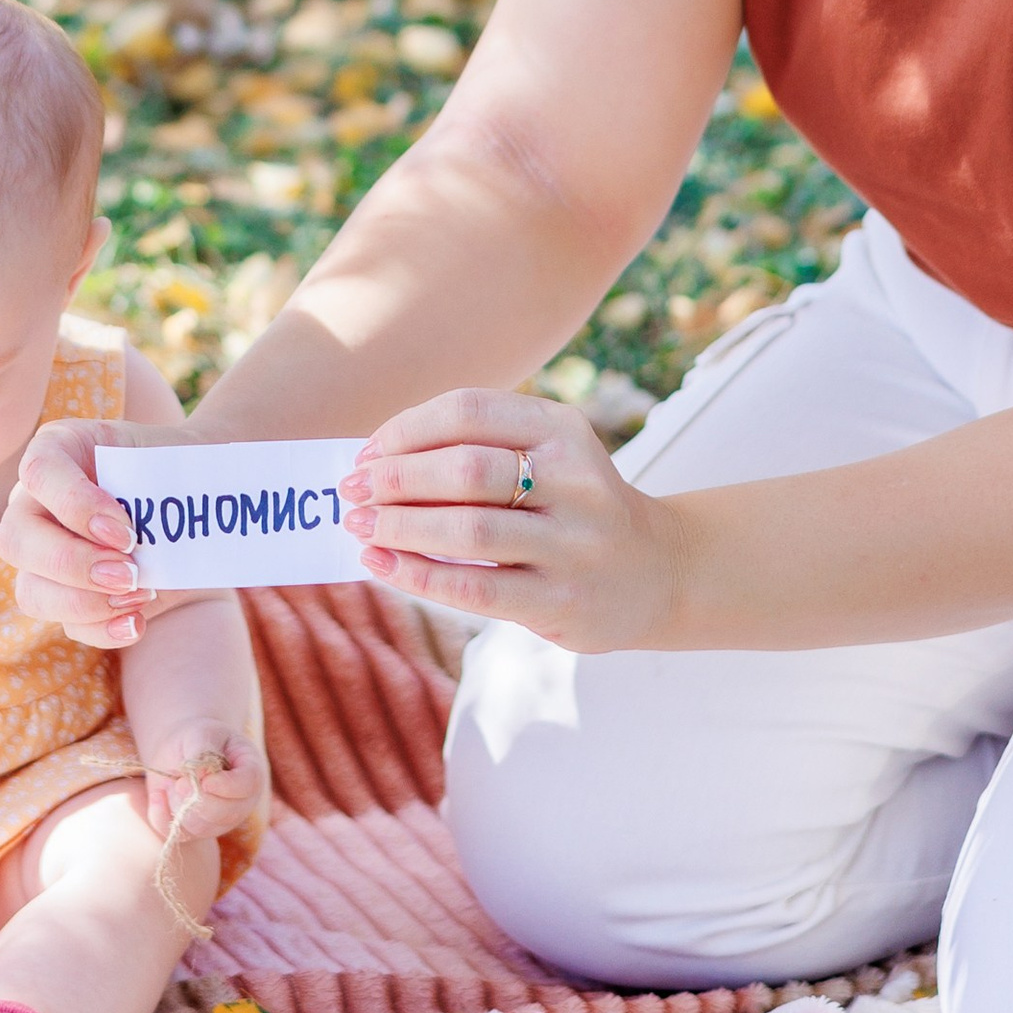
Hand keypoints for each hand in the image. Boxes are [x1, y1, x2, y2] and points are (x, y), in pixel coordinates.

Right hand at [0, 411, 187, 649]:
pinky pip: (68, 624)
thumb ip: (154, 485)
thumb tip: (145, 537)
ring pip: (31, 592)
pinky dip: (102, 629)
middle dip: (73, 564)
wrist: (197, 501)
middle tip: (130, 572)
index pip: (39, 472)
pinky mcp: (68, 596)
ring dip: (86, 603)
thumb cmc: (176, 469)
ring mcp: (44, 554)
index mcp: (57, 450)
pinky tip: (137, 622)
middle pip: (15, 540)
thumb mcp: (167, 458)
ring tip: (140, 594)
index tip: (126, 531)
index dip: (75, 506)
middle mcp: (36, 502)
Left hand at [144, 727, 266, 842]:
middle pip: (228, 813)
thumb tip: (199, 778)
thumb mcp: (200, 734)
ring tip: (175, 783)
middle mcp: (241, 800)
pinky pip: (180, 834)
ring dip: (182, 806)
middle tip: (180, 782)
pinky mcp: (197, 831)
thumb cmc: (196, 737)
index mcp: (250, 770)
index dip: (227, 787)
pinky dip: (163, 816)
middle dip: (200, 799)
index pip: (248, 784)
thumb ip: (202, 751)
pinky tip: (158, 796)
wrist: (180, 751)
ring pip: (203, 827)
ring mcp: (221, 820)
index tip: (205, 782)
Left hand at [342, 390, 684, 653]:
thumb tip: (374, 461)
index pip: (469, 410)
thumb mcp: (547, 456)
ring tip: (360, 525)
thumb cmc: (573, 507)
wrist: (659, 572)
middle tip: (353, 490)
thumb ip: (476, 449)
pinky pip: (475, 590)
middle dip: (396, 478)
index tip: (366, 453)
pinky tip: (382, 563)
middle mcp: (576, 480)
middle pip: (466, 468)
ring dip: (400, 526)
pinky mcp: (563, 602)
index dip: (406, 429)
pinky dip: (417, 575)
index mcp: (563, 429)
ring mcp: (574, 544)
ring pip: (468, 530)